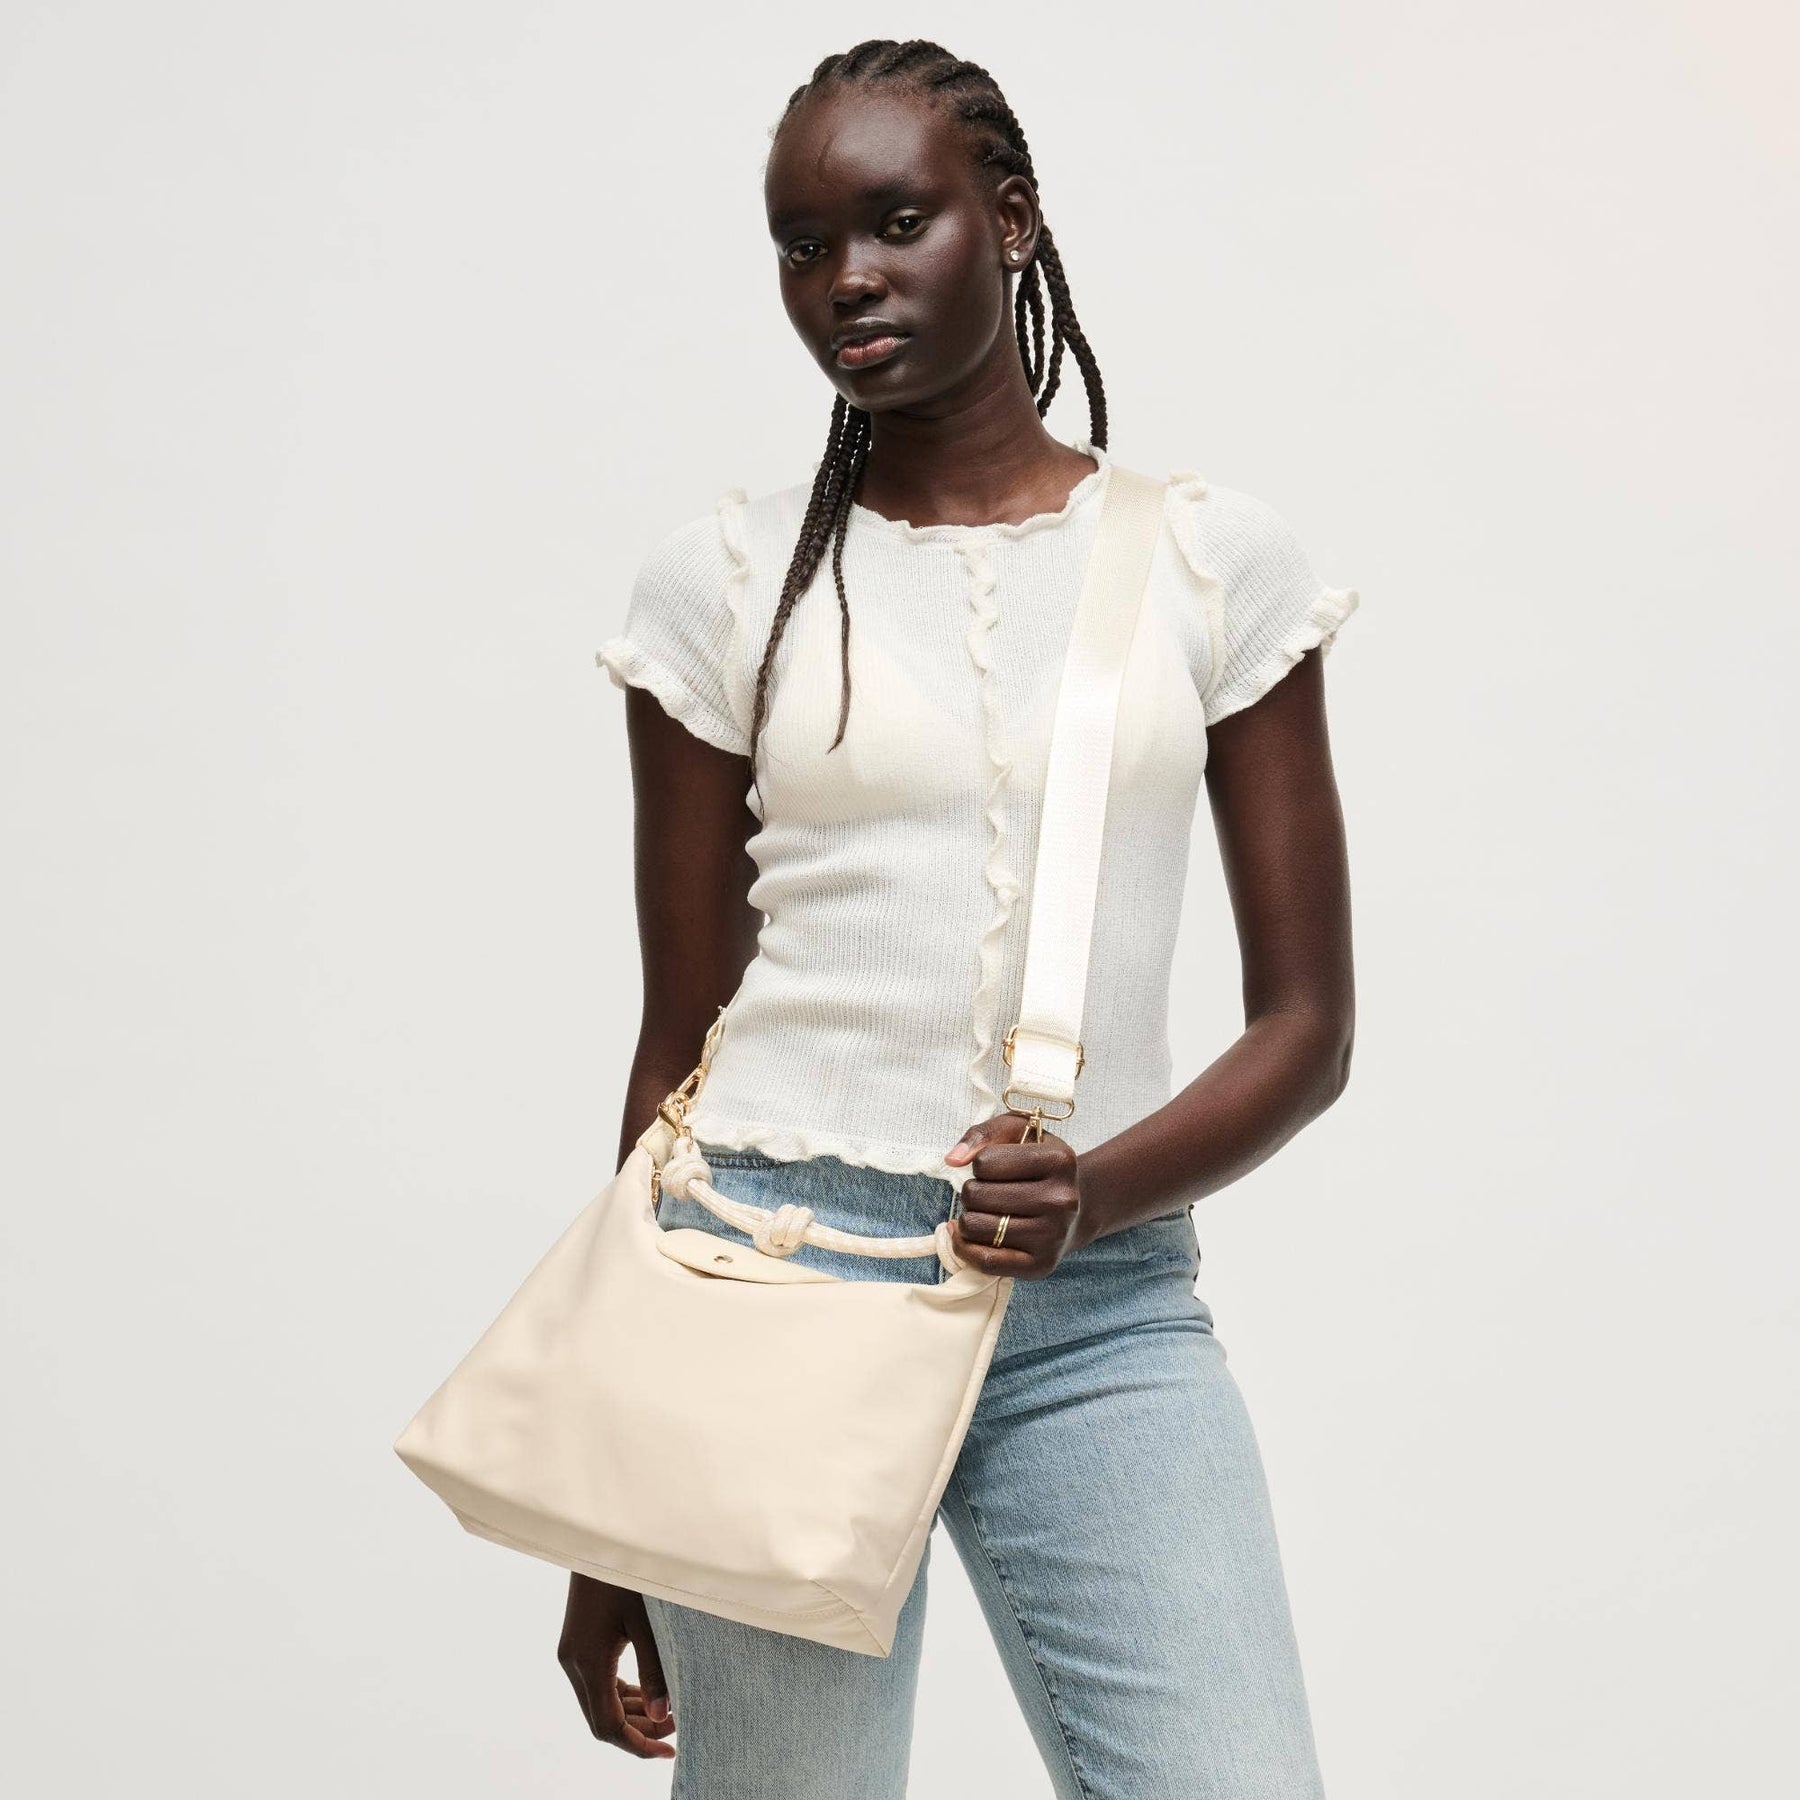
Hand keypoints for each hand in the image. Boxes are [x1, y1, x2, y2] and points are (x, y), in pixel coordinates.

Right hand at [557, 1573, 674, 1759]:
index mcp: (588, 1661)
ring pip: (599, 1703)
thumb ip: (655, 1668)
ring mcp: (573, 1653)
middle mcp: (574, 1663)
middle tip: (677, 1727)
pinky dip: (622, 1694)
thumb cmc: (627, 1573)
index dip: (638, 1745)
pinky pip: (598, 1683)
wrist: (599, 1538)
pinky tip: (648, 1690)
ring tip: (669, 1711)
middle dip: (639, 1730)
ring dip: (631, 1713)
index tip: (669, 1751)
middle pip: (602, 1719)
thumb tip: (665, 1714)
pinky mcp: (578, 1644)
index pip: (608, 1726)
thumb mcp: (647, 1621)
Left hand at [943, 1111, 1084, 1278]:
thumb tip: (953, 1159)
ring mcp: (1053, 1236)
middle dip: (971, 1192)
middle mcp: (1062, 1200)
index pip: (985, 1162)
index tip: (993, 1168)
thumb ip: (983, 1134)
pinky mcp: (1041, 1265)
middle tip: (987, 1194)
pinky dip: (965, 1248)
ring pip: (975, 1227)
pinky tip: (966, 1236)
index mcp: (1059, 1161)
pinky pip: (985, 1261)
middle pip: (976, 1195)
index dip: (979, 1164)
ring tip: (983, 1212)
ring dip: (967, 1218)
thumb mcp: (1018, 1133)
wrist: (1076, 1208)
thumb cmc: (1038, 1167)